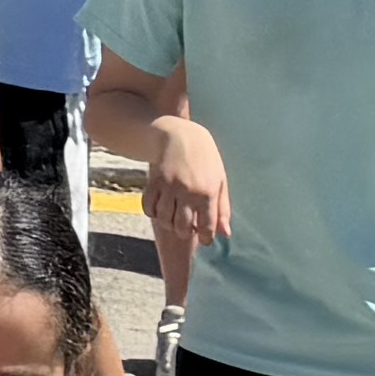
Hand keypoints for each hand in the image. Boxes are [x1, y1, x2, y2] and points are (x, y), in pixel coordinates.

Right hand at [135, 116, 234, 255]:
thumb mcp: (220, 182)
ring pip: (164, 219)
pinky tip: (160, 210)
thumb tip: (226, 234)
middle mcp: (188, 191)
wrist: (180, 136)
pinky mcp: (153, 182)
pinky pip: (148, 207)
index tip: (205, 240)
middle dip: (185, 233)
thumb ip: (223, 209)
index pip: (207, 227)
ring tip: (174, 220)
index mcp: (208, 192)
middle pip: (182, 227)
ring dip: (169, 224)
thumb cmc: (205, 160)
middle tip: (188, 229)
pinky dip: (153, 213)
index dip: (206, 239)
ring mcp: (169, 187)